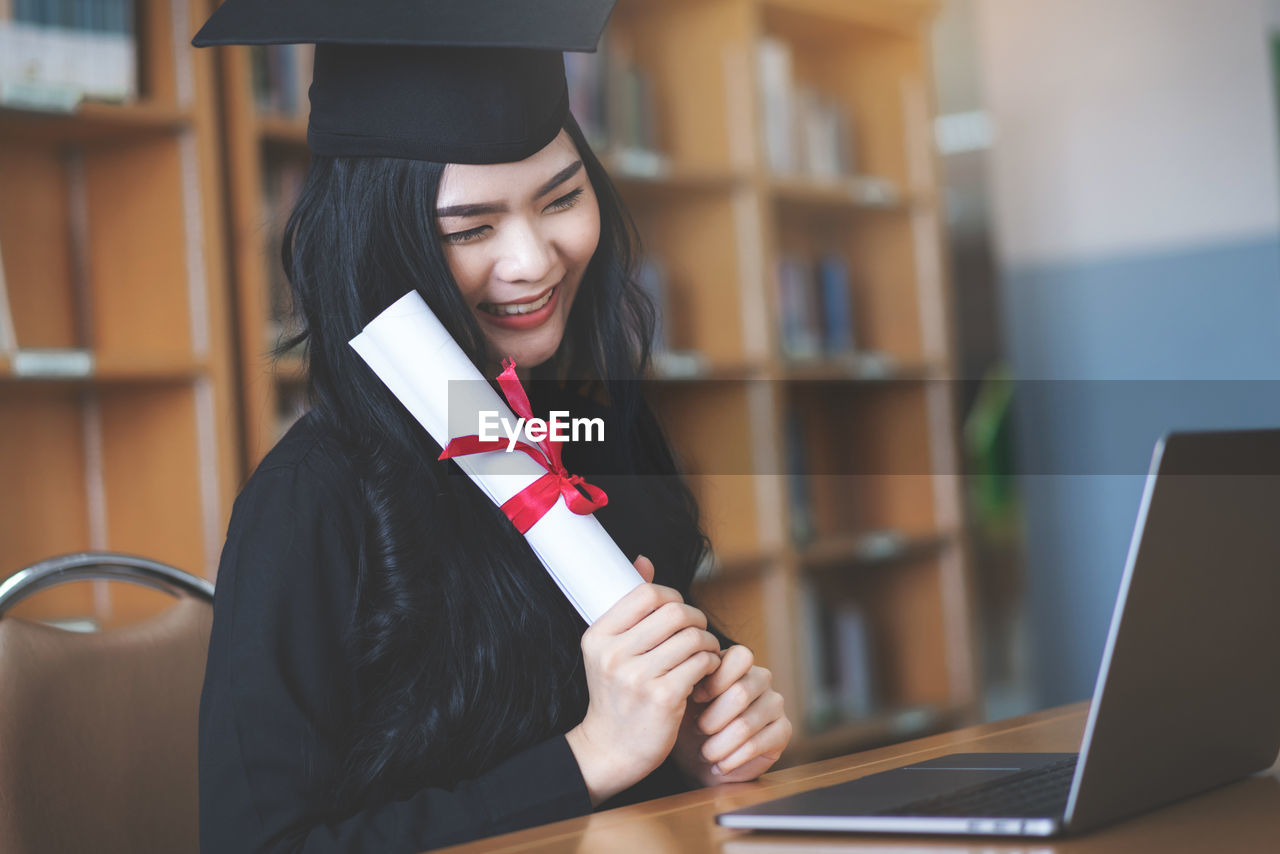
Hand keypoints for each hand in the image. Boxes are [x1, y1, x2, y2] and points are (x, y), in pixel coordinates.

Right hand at [566, 555, 721, 805]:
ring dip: (707, 643)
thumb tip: (643, 560)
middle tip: (699, 634)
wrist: (610, 749)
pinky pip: (701, 663)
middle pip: (674, 612)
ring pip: (692, 638)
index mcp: (598, 636)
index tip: (678, 613)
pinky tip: (705, 674)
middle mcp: (613, 654)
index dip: (672, 597)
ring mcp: (637, 677)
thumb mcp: (611, 649)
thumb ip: (629, 608)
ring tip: (704, 654)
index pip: (646, 594)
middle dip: (696, 619)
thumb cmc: (616, 695)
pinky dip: (710, 664)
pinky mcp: (663, 697)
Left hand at [672, 644, 791, 785]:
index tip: (695, 698)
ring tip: (705, 754)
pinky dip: (731, 759)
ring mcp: (775, 704)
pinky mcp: (783, 731)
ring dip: (718, 745)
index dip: (716, 679)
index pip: (740, 657)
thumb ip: (692, 680)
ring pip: (745, 724)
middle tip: (697, 730)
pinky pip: (756, 745)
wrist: (701, 757)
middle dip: (711, 719)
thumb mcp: (686, 698)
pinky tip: (720, 765)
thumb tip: (691, 672)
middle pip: (741, 693)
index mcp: (738, 663)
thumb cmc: (691, 720)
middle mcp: (762, 679)